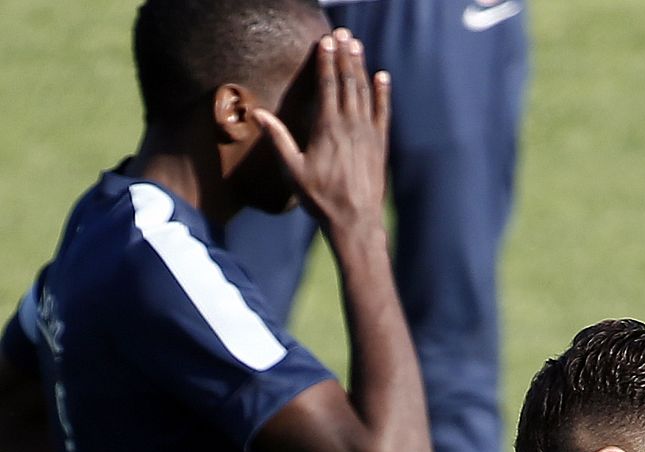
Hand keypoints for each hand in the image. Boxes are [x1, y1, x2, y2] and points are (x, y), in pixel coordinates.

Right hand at [254, 29, 389, 230]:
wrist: (355, 220)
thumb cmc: (320, 197)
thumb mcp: (292, 169)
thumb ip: (277, 139)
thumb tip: (257, 113)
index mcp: (327, 127)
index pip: (327, 85)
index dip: (326, 61)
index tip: (324, 41)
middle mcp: (350, 125)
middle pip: (348, 82)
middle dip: (345, 56)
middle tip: (343, 33)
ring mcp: (368, 133)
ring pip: (365, 92)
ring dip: (361, 67)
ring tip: (357, 45)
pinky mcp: (380, 144)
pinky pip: (383, 112)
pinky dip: (383, 93)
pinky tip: (382, 77)